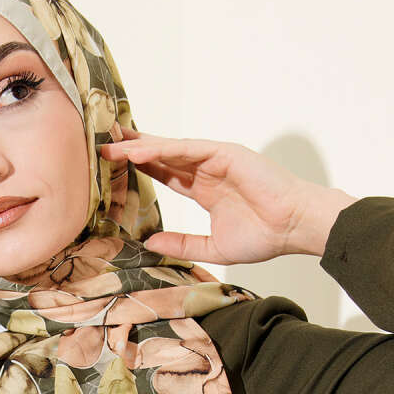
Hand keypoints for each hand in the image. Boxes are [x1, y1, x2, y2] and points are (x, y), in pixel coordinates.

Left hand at [100, 128, 356, 262]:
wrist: (293, 228)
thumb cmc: (264, 236)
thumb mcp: (212, 246)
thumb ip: (181, 242)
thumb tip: (149, 243)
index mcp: (204, 189)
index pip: (165, 173)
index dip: (140, 169)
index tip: (113, 168)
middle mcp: (207, 170)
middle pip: (162, 156)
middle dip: (132, 151)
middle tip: (101, 147)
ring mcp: (216, 159)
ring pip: (170, 150)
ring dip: (139, 148)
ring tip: (111, 147)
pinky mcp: (225, 153)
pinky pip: (187, 149)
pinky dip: (162, 149)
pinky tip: (139, 151)